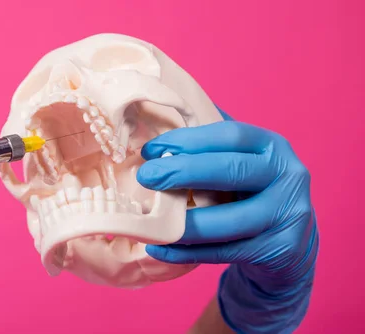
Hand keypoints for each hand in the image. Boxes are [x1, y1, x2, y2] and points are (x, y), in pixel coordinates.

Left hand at [136, 106, 318, 332]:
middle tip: (145, 177)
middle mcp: (288, 176)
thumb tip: (163, 116)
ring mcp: (287, 215)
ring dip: (184, 223)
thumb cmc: (252, 193)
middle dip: (182, 172)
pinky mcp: (279, 250)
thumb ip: (212, 143)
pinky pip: (225, 252)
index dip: (187, 140)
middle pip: (230, 171)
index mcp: (273, 146)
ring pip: (228, 221)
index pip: (230, 135)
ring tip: (150, 222)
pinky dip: (187, 252)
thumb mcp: (243, 161)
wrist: (292, 244)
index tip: (151, 149)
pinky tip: (159, 248)